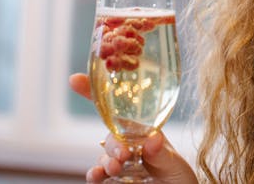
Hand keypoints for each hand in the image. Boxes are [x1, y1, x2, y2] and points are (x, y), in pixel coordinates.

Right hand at [69, 73, 197, 182]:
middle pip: (110, 136)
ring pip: (103, 156)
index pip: (117, 111)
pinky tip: (97, 175)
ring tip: (115, 167)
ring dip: (105, 160)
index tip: (75, 80)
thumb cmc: (178, 177)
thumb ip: (162, 153)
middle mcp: (127, 145)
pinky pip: (96, 175)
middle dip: (113, 144)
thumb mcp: (174, 163)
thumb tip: (153, 139)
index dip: (95, 93)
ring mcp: (118, 164)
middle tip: (123, 155)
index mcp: (142, 132)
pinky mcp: (111, 181)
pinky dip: (94, 174)